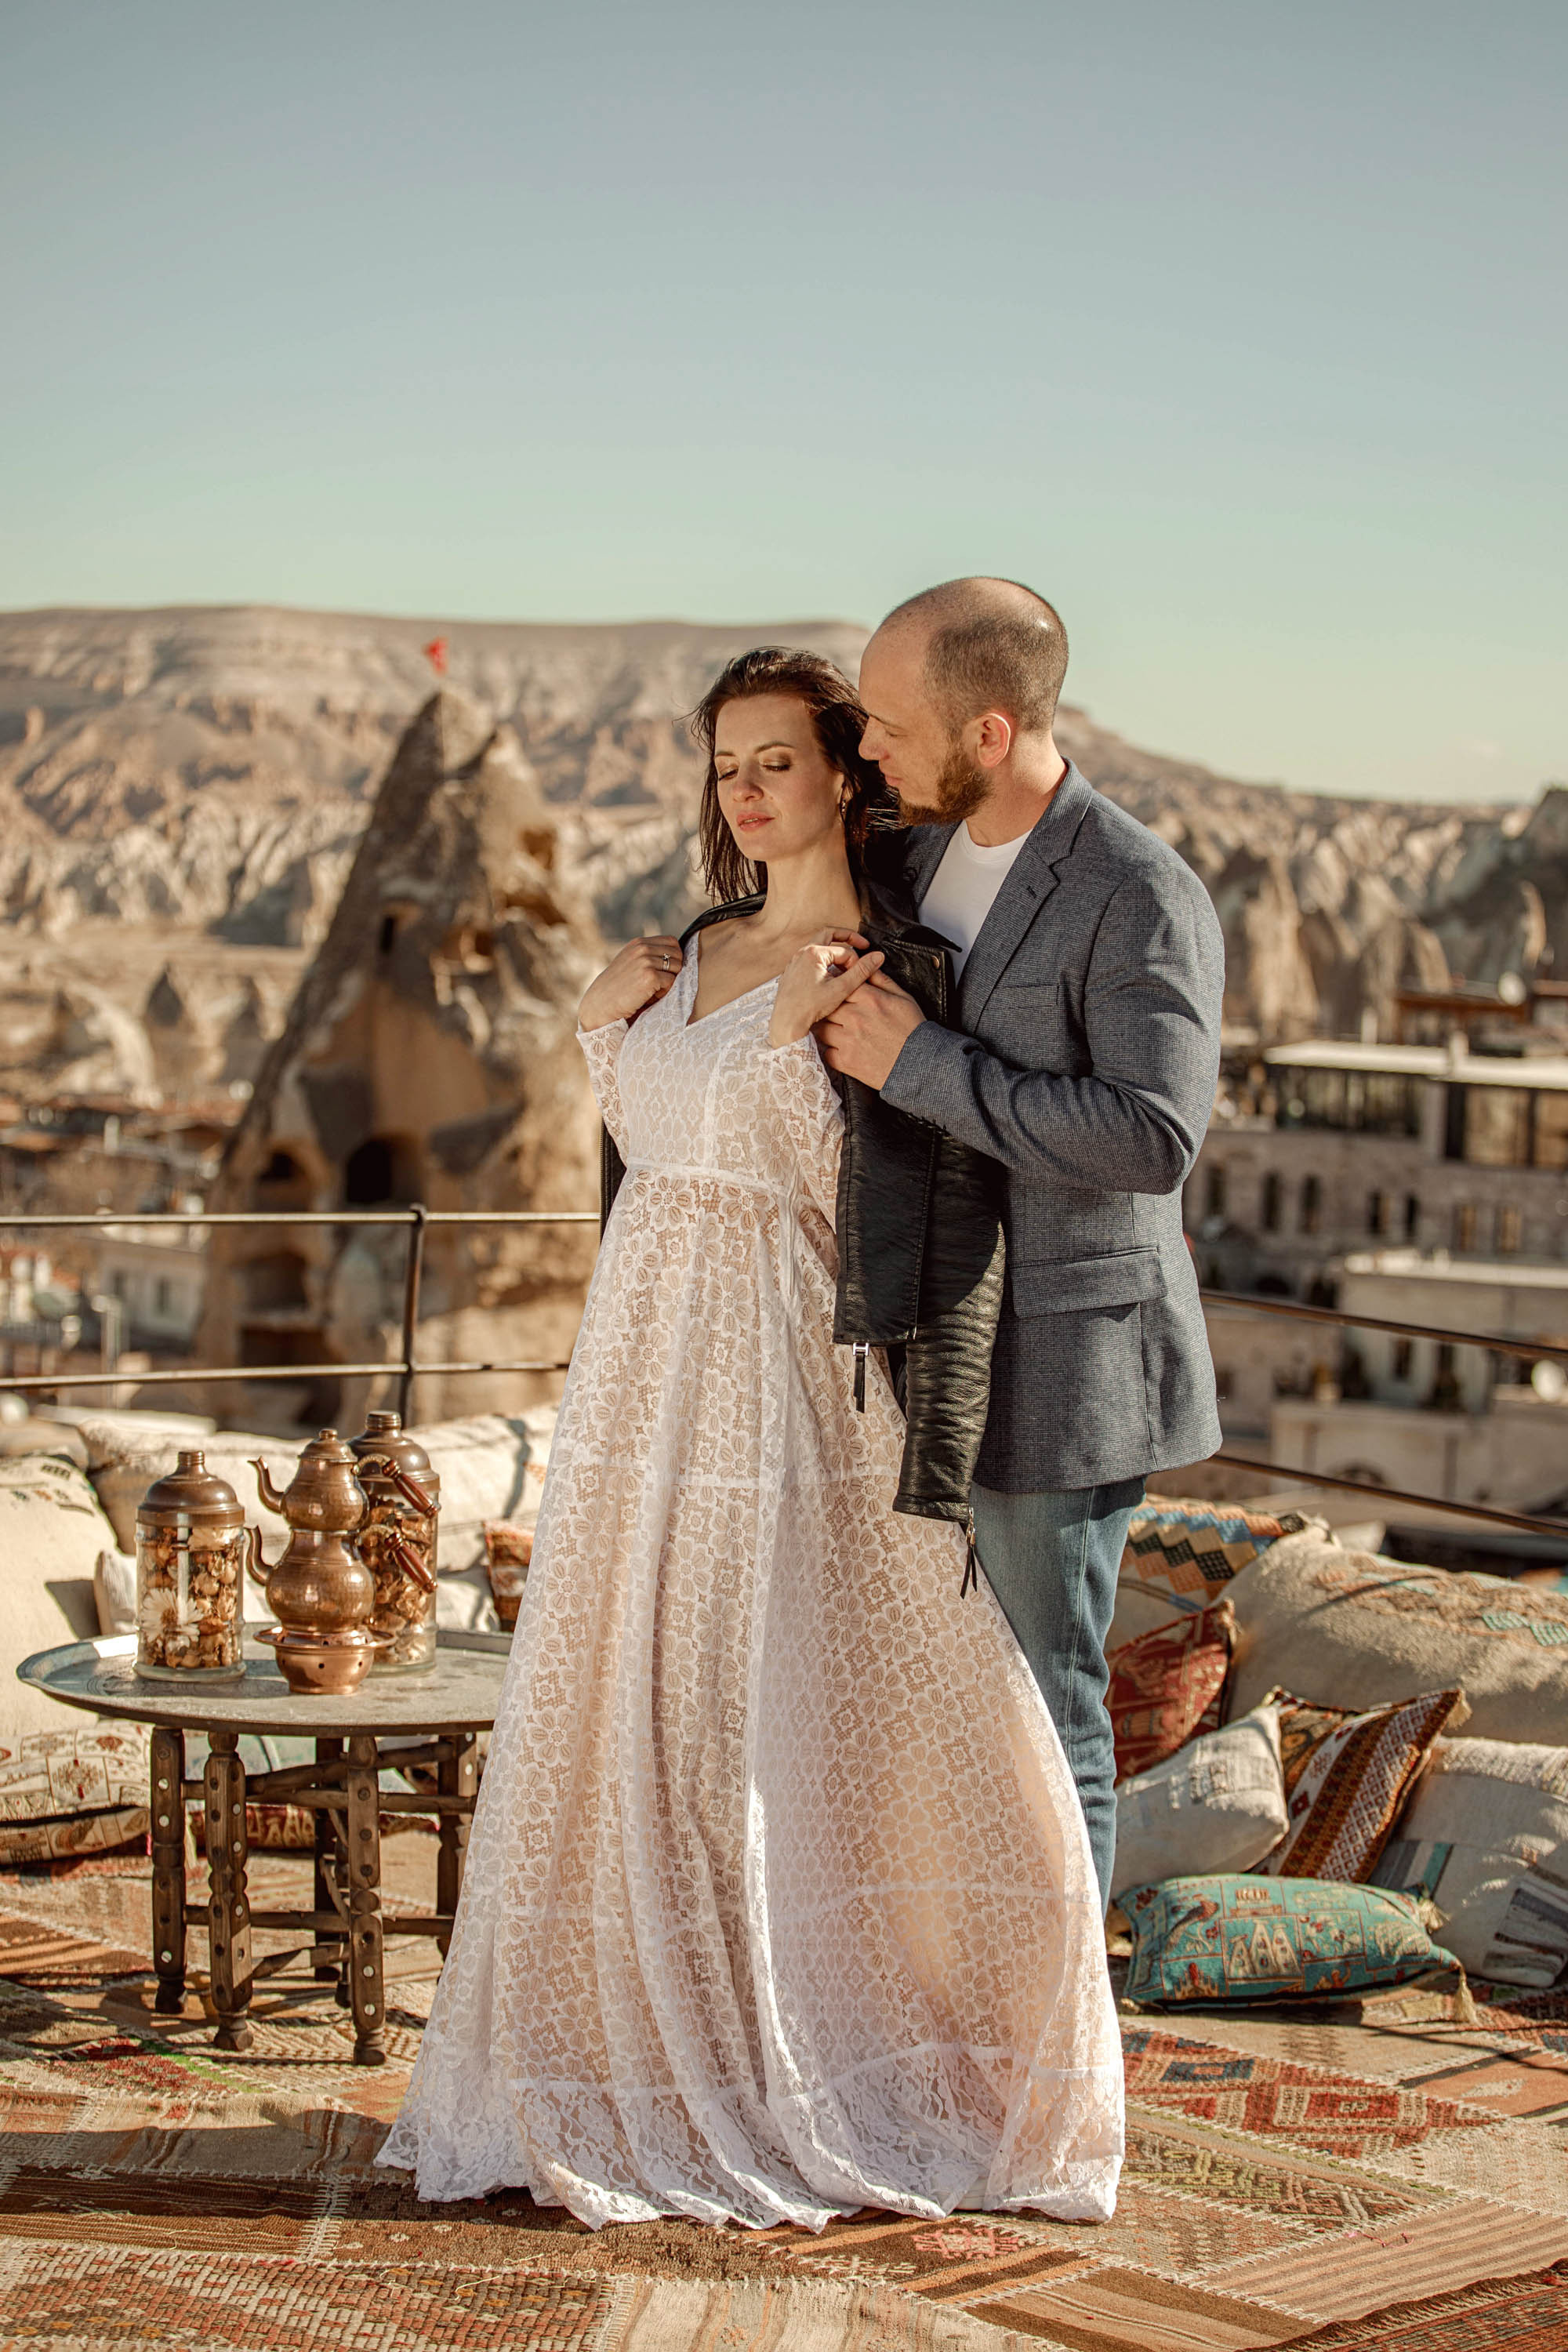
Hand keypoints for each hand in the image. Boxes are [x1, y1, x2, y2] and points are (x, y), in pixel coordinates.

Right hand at [578, 935, 682, 1029]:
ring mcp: (646, 961)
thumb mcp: (631, 963)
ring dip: (669, 981)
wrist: (601, 1004)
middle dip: (673, 970)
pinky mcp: (649, 976)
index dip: (673, 957)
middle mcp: (642, 948)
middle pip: (678, 954)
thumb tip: (679, 956)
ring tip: (652, 990)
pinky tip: (649, 996)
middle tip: (658, 983)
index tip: (663, 971)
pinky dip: (664, 991)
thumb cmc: (618, 987)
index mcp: (638, 943)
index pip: (672, 942)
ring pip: (677, 968)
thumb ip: (648, 955)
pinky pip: (671, 982)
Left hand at [768, 930, 883, 1046]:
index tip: (862, 975)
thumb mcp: (841, 988)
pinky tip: (830, 977)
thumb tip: (878, 956)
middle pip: (828, 935)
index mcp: (813, 953)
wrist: (787, 1023)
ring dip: (834, 953)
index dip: (856, 962)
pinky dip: (823, 963)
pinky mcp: (792, 973)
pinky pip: (810, 960)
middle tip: (862, 944)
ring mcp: (795, 962)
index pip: (844, 951)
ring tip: (846, 964)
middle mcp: (801, 953)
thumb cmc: (810, 1007)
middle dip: (847, 938)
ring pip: (819, 949)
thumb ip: (861, 971)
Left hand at [815, 969, 924, 1087]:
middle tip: (836, 1014)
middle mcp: (855, 1017)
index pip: (842, 985)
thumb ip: (882, 981)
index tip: (840, 994)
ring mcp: (848, 1040)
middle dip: (829, 1008)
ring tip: (838, 1031)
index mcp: (869, 999)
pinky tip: (843, 1049)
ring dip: (828, 1029)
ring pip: (823, 1029)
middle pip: (828, 1006)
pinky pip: (826, 1052)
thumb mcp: (903, 998)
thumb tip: (869, 965)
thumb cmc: (913, 1029)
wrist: (919, 1062)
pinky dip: (832, 1051)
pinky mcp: (846, 1061)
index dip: (839, 989)